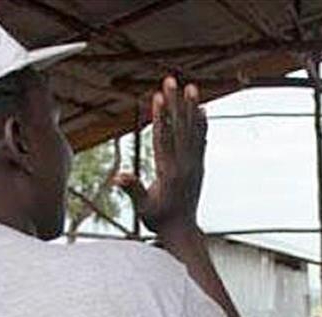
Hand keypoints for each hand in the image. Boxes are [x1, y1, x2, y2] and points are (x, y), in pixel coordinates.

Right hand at [114, 77, 207, 231]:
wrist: (183, 231)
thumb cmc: (158, 220)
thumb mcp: (142, 208)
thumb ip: (132, 190)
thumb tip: (119, 177)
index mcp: (169, 172)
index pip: (163, 138)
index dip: (161, 116)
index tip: (159, 96)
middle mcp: (185, 164)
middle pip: (179, 127)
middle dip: (175, 102)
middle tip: (171, 80)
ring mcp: (194, 164)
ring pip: (193, 130)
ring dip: (191, 107)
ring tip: (191, 86)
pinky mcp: (199, 166)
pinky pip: (201, 140)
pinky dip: (202, 124)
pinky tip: (203, 109)